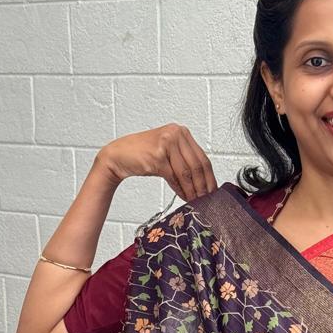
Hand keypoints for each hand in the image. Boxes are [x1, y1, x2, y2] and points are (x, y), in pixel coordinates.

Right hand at [96, 124, 217, 201]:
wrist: (119, 155)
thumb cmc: (144, 155)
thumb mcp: (169, 154)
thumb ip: (185, 161)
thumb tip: (203, 182)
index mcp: (181, 132)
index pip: (203, 157)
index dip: (210, 177)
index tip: (213, 190)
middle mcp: (175, 134)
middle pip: (197, 165)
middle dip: (203, 185)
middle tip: (206, 199)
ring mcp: (166, 143)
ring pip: (187, 173)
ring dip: (192, 190)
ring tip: (195, 200)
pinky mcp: (158, 156)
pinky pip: (174, 177)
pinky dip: (180, 189)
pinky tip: (183, 196)